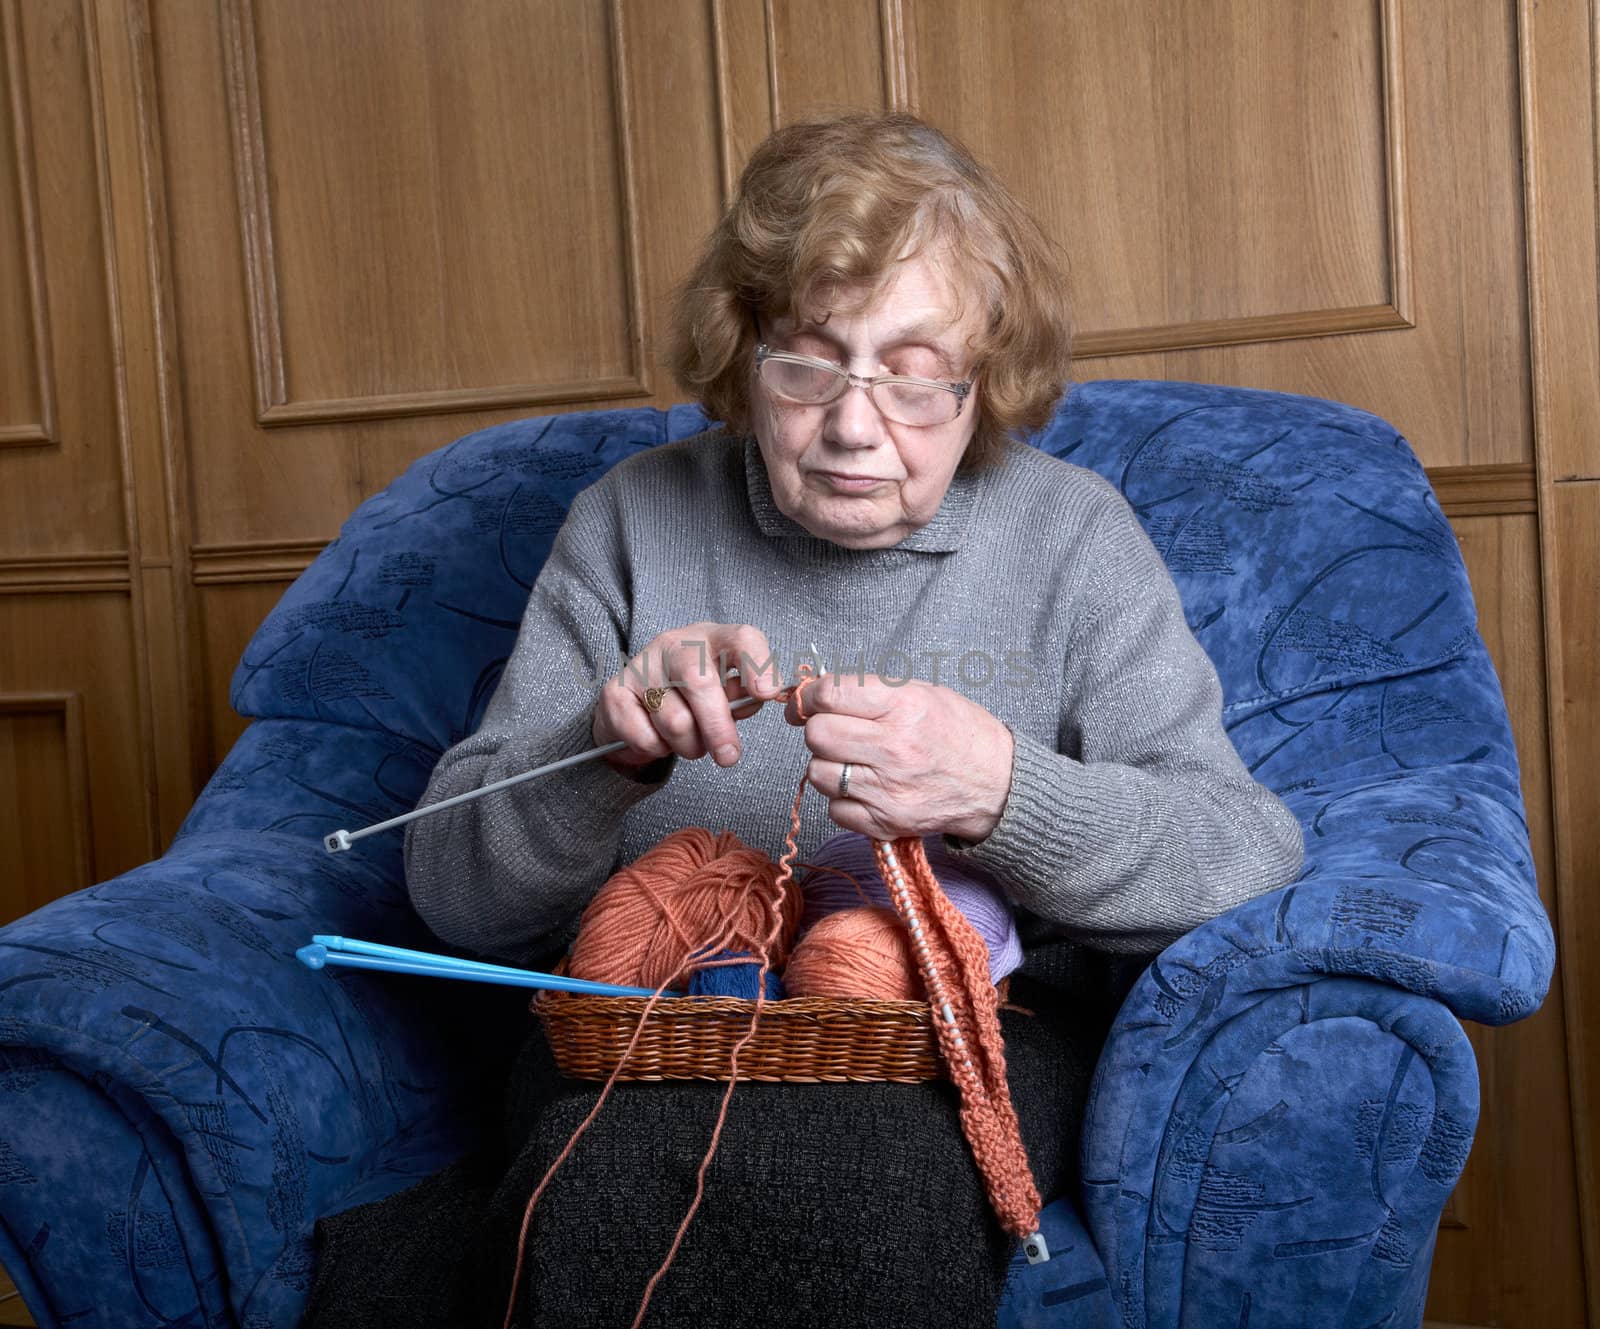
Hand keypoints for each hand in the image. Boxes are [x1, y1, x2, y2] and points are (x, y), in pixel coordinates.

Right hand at [592, 623, 784, 773]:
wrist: (635, 704)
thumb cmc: (694, 697)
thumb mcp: (726, 691)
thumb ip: (744, 695)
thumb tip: (757, 697)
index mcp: (712, 639)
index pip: (741, 638)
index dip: (757, 664)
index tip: (767, 694)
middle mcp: (674, 644)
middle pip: (700, 681)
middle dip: (718, 727)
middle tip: (729, 757)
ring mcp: (641, 665)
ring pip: (675, 721)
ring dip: (689, 746)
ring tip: (690, 741)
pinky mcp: (614, 692)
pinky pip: (646, 737)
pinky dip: (658, 750)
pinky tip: (659, 738)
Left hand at [784, 673, 1014, 842]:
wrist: (997, 783)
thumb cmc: (958, 732)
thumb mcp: (922, 692)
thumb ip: (869, 690)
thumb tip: (814, 693)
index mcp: (904, 706)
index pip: (830, 695)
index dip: (808, 697)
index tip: (806, 702)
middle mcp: (894, 748)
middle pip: (817, 735)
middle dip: (818, 729)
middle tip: (835, 731)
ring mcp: (889, 789)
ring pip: (818, 774)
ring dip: (828, 765)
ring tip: (855, 761)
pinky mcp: (886, 822)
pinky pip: (834, 810)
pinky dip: (843, 800)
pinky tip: (865, 788)